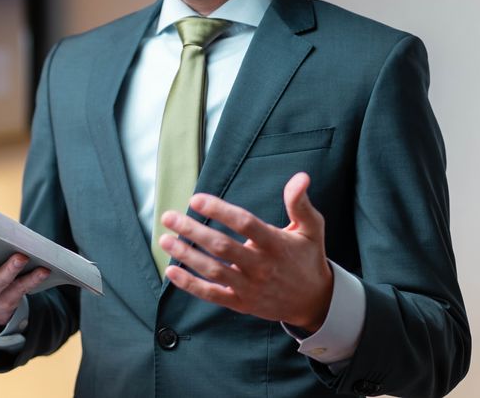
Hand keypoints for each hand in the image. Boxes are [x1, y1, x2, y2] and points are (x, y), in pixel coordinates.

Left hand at [158, 172, 332, 332]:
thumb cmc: (309, 258)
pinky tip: (172, 271)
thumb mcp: (312, 228)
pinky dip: (190, 284)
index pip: (244, 224)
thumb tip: (301, 177)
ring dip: (186, 255)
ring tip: (164, 239)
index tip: (196, 199)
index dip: (220, 210)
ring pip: (213, 270)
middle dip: (193, 231)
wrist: (315, 302)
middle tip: (169, 217)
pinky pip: (212, 294)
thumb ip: (300, 203)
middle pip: (222, 247)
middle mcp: (261, 266)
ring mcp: (250, 287)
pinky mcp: (242, 303)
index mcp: (275, 244)